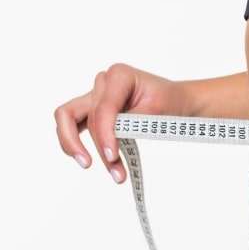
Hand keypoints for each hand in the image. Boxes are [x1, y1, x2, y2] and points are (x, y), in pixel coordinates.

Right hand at [53, 62, 190, 182]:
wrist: (175, 100)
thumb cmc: (169, 101)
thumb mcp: (157, 111)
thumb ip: (132, 122)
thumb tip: (111, 139)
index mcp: (119, 76)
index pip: (103, 108)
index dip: (104, 134)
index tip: (112, 157)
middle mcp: (103, 83)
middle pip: (82, 115)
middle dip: (91, 145)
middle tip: (99, 167)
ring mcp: (95, 96)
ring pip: (71, 121)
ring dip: (82, 149)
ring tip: (114, 174)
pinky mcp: (93, 111)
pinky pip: (75, 126)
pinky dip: (80, 145)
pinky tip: (92, 161)